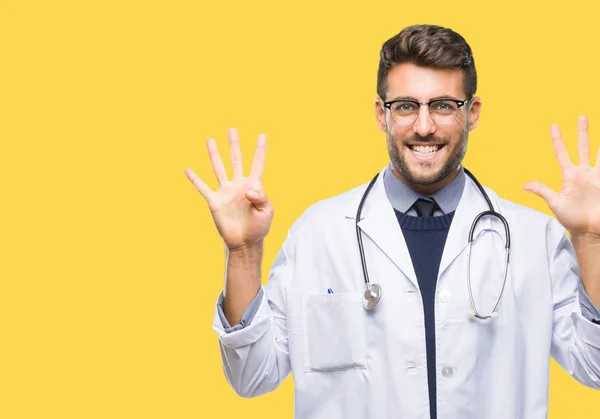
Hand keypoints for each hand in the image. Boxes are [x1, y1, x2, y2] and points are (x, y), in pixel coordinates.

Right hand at [185, 128, 273, 250]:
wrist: (244, 242)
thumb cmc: (259, 228)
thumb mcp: (266, 212)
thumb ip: (261, 197)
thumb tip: (247, 189)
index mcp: (254, 185)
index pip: (258, 163)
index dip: (260, 150)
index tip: (262, 135)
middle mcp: (239, 185)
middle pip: (236, 160)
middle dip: (234, 145)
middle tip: (232, 129)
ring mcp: (226, 192)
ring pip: (219, 168)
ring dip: (214, 154)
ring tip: (210, 140)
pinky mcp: (215, 201)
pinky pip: (203, 187)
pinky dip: (195, 179)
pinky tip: (188, 169)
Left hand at [524, 116, 599, 237]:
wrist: (591, 229)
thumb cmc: (573, 219)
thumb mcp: (555, 203)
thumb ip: (543, 191)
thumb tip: (523, 185)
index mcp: (570, 176)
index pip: (562, 153)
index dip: (558, 140)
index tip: (554, 126)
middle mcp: (584, 173)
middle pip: (583, 147)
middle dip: (582, 132)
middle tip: (581, 116)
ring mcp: (597, 177)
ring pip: (599, 153)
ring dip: (599, 142)